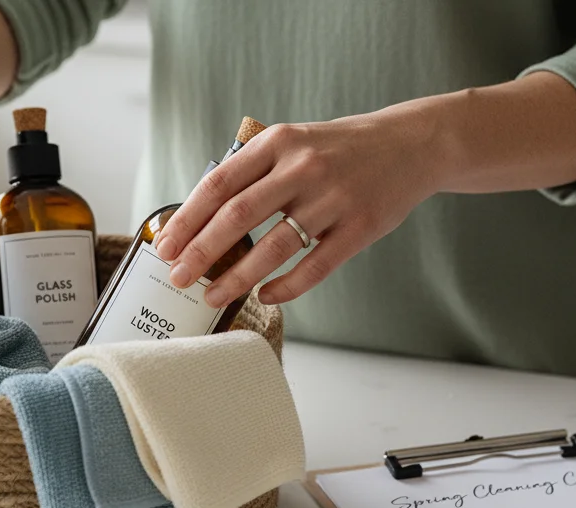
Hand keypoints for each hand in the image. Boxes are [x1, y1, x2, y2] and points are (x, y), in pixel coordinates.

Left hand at [153, 108, 439, 306]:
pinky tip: (265, 296)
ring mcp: (333, 199)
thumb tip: (201, 219)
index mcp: (278, 142)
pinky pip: (315, 267)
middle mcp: (303, 168)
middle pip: (238, 217)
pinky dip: (285, 287)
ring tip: (212, 295)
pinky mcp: (360, 228)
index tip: (165, 246)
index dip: (187, 219)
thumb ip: (252, 171)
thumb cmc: (339, 149)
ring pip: (273, 247)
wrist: (411, 145)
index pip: (218, 185)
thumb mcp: (293, 141)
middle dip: (201, 252)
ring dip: (237, 277)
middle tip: (178, 278)